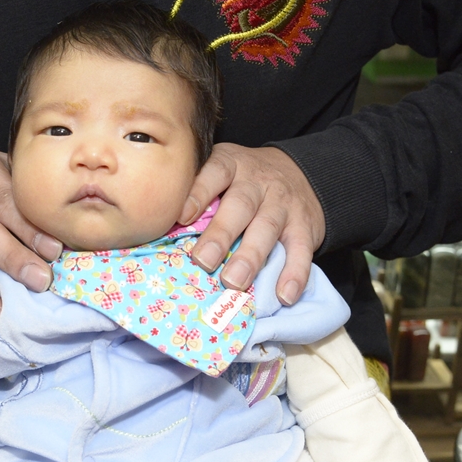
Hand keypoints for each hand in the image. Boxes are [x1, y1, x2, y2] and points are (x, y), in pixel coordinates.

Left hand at [180, 144, 324, 305]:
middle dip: (221, 234)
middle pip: (240, 206)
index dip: (198, 192)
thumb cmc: (243, 182)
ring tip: (234, 282)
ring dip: (251, 257)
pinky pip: (301, 250)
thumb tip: (157, 230)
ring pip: (268, 228)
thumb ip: (197, 195)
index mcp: (231, 165)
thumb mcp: (221, 174)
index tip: (182, 216)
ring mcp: (283, 204)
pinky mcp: (305, 226)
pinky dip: (294, 274)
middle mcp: (258, 182)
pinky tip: (284, 295)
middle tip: (203, 261)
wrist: (299, 173)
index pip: (214, 173)